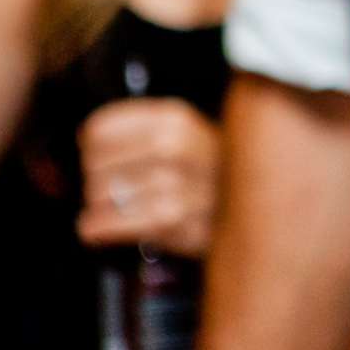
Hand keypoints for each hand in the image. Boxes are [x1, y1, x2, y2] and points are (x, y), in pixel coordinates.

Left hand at [76, 98, 219, 256]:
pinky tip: (94, 231)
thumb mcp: (189, 133)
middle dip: (96, 180)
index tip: (97, 158)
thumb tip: (83, 141)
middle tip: (109, 189)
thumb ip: (141, 131)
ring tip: (106, 211)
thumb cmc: (215, 170)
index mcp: (175, 118)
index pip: (99, 131)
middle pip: (97, 165)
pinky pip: (119, 224)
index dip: (91, 148)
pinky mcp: (180, 223)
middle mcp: (176, 147)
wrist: (266, 205)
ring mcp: (179, 186)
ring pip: (105, 196)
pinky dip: (100, 229)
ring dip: (99, 208)